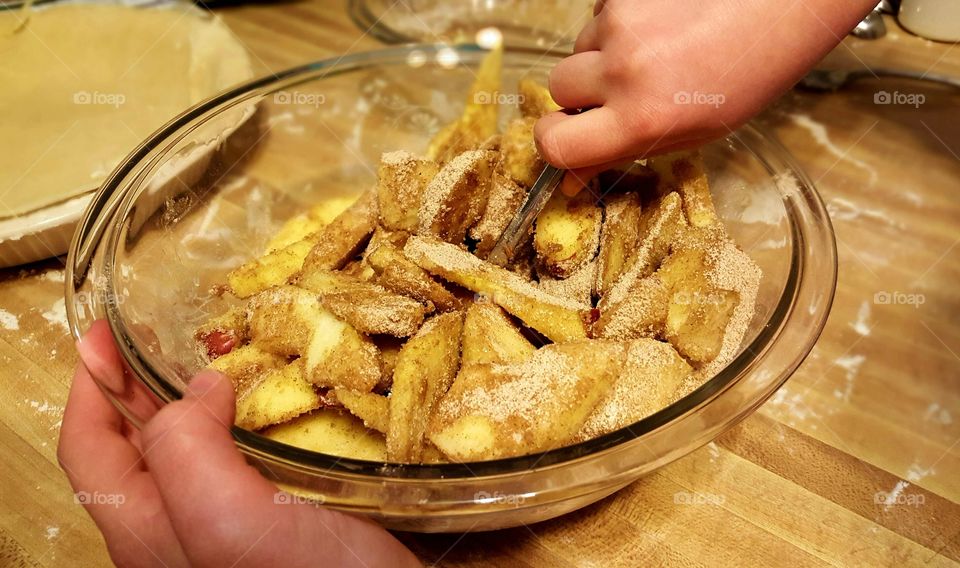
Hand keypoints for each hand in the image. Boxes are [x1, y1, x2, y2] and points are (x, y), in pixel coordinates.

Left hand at [58, 320, 420, 567]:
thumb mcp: (224, 519)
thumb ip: (187, 451)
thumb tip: (199, 387)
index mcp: (148, 528)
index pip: (89, 447)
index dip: (90, 385)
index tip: (105, 333)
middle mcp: (179, 528)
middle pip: (136, 445)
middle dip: (139, 384)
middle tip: (160, 332)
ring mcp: (227, 526)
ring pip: (191, 449)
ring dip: (194, 398)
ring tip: (216, 354)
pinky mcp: (274, 520)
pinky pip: (241, 459)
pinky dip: (246, 419)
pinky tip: (272, 402)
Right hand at [537, 0, 877, 194]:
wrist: (784, 4)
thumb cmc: (750, 71)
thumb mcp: (695, 131)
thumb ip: (628, 148)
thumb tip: (574, 174)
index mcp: (642, 120)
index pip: (554, 144)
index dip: (555, 142)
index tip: (568, 136)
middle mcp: (623, 71)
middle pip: (557, 87)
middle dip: (580, 92)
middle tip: (622, 89)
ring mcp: (620, 23)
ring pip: (578, 47)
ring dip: (602, 53)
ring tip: (656, 50)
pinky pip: (598, 13)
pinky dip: (619, 22)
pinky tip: (661, 23)